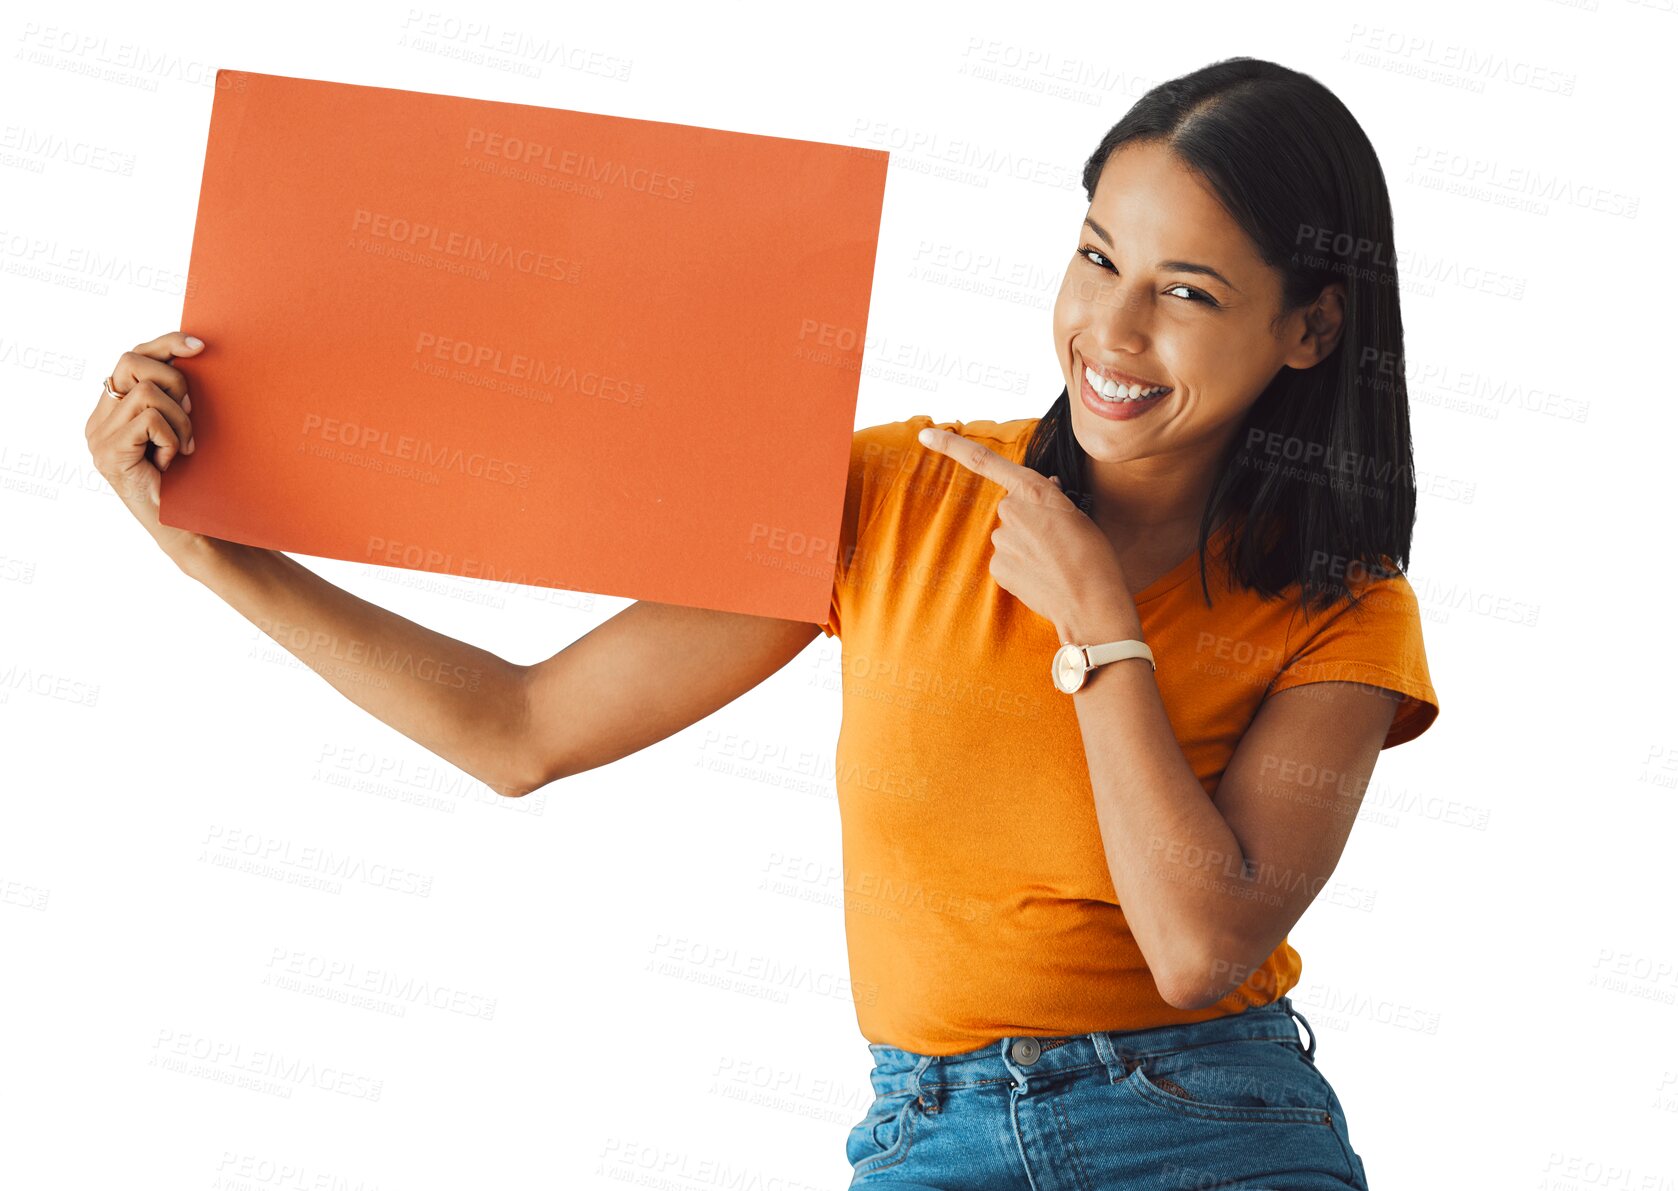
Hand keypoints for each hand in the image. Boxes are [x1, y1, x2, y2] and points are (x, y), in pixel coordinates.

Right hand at [84, 330, 208, 565]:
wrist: (189, 527)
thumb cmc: (192, 478)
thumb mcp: (185, 427)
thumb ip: (176, 395)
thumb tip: (196, 353)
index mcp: (114, 408)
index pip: (133, 356)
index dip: (165, 344)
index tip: (200, 346)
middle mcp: (99, 419)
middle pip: (132, 361)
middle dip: (175, 380)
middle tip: (192, 414)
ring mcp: (99, 437)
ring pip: (147, 392)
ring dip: (179, 419)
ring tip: (185, 448)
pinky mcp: (109, 453)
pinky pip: (149, 419)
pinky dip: (172, 437)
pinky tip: (173, 460)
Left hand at [916, 426, 1140, 641]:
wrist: (1092, 602)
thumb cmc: (1094, 556)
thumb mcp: (1078, 514)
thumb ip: (1052, 497)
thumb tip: (1045, 486)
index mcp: (1034, 490)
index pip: (984, 461)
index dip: (951, 446)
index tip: (925, 435)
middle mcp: (1011, 510)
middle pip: (1011, 509)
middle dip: (1028, 521)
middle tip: (1057, 541)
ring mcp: (1001, 540)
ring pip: (1009, 537)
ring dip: (1026, 546)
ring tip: (1054, 562)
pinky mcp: (997, 567)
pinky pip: (1006, 560)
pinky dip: (1020, 567)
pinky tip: (1041, 577)